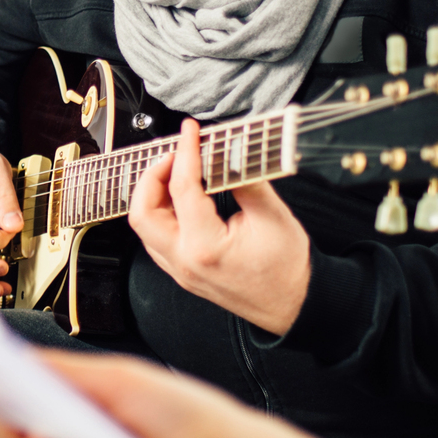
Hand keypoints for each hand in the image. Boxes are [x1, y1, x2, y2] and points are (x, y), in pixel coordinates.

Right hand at [21, 349, 268, 437]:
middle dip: (1, 410)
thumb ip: (65, 372)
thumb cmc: (179, 411)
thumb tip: (16, 359)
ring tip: (13, 422)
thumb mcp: (117, 380)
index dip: (4, 381)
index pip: (32, 387)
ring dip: (17, 437)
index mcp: (85, 396)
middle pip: (24, 421)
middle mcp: (78, 429)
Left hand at [126, 120, 310, 334]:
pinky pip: (156, 240)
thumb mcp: (273, 216)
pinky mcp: (183, 273)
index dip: (185, 152)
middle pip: (142, 212)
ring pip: (144, 227)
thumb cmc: (288, 269)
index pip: (182, 188)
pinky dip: (160, 213)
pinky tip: (179, 198)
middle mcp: (185, 262)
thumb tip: (228, 150)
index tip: (190, 132)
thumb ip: (245, 180)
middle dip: (153, 175)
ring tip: (177, 171)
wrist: (295, 305)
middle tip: (176, 153)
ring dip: (153, 194)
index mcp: (205, 248)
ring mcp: (180, 271)